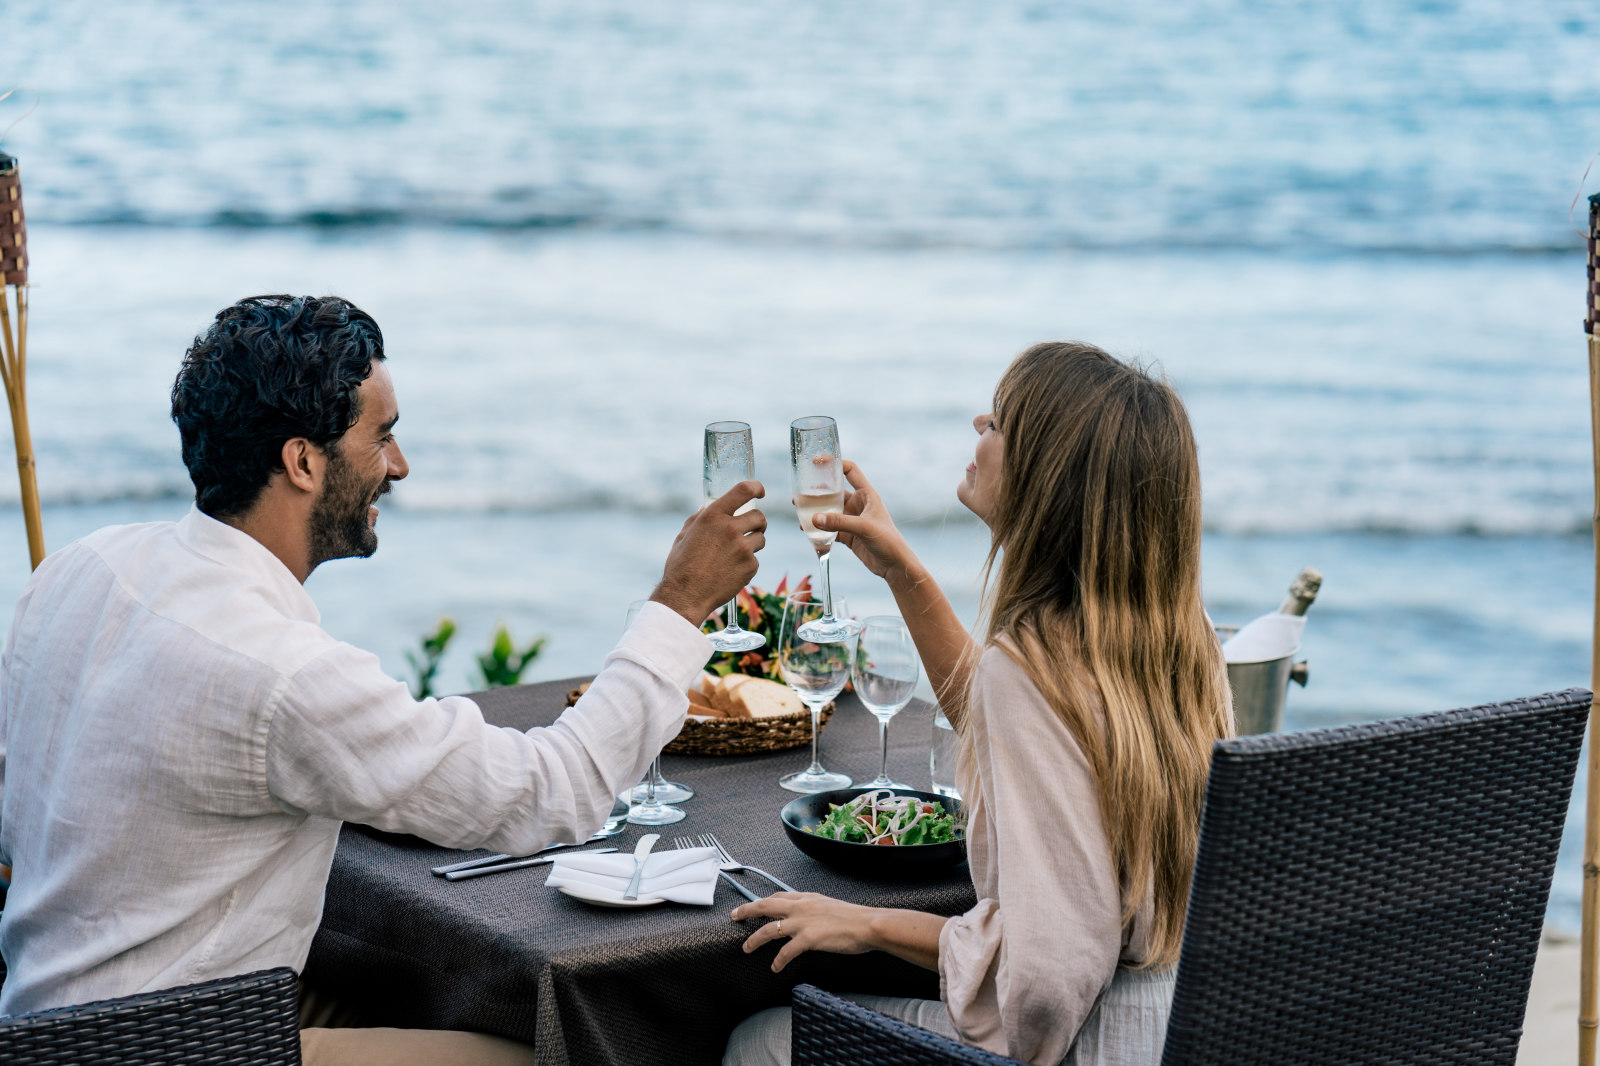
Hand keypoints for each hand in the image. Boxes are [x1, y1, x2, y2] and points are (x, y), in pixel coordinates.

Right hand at [652, 481, 765, 627]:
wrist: (686, 596)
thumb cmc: (681, 565)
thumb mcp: (683, 536)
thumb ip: (698, 518)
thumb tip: (706, 506)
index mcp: (713, 516)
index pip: (744, 490)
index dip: (756, 487)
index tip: (760, 491)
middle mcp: (730, 528)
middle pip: (759, 517)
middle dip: (757, 522)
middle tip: (750, 528)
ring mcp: (743, 548)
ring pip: (761, 538)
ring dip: (753, 543)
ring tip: (736, 553)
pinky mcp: (750, 566)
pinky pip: (755, 560)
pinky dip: (747, 564)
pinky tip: (730, 570)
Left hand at [731, 892, 880, 972]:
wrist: (868, 925)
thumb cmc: (854, 918)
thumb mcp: (830, 905)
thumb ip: (814, 909)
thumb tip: (808, 916)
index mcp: (807, 898)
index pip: (778, 896)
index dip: (763, 901)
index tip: (754, 906)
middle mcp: (802, 907)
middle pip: (766, 906)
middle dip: (747, 911)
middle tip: (735, 917)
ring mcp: (803, 922)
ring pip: (769, 929)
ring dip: (755, 940)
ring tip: (746, 948)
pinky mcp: (808, 938)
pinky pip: (786, 951)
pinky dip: (778, 961)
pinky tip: (775, 967)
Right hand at [810, 461, 913, 581]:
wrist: (894, 566)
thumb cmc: (888, 541)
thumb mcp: (864, 528)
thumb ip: (839, 522)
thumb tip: (813, 519)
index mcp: (866, 494)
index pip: (850, 470)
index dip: (834, 463)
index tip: (817, 462)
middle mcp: (858, 504)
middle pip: (834, 491)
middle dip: (816, 491)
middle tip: (798, 493)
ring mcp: (852, 519)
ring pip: (829, 511)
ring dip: (815, 511)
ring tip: (799, 512)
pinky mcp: (848, 535)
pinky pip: (829, 528)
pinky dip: (818, 528)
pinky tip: (806, 530)